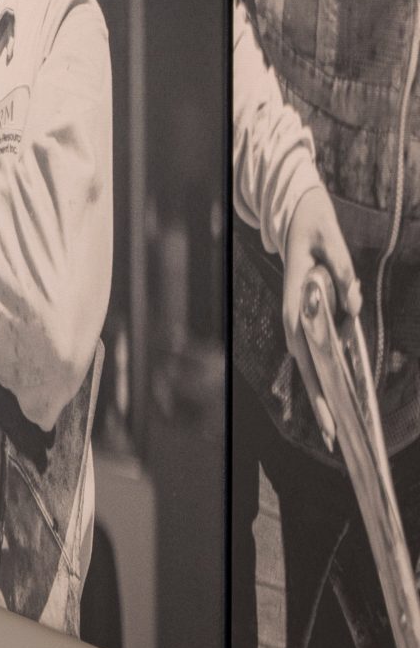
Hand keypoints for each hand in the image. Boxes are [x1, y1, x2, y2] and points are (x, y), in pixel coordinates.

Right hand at [278, 182, 361, 413]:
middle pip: (306, 364)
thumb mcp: (330, 240)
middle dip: (319, 401)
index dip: (314, 375)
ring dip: (321, 393)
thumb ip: (341, 273)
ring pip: (310, 362)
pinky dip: (324, 374)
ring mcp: (300, 315)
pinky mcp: (309, 315)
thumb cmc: (313, 224)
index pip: (302, 342)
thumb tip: (352, 308)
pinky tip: (332, 395)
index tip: (325, 402)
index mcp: (295, 297)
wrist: (298, 211)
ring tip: (334, 426)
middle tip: (333, 436)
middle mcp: (294, 312)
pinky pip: (317, 349)